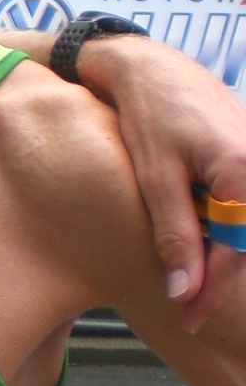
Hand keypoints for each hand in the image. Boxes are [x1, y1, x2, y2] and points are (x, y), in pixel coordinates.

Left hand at [81, 36, 245, 330]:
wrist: (153, 69)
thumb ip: (174, 235)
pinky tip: (203, 250)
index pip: (238, 248)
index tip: (188, 316)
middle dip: (221, 278)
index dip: (212, 288)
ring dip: (225, 257)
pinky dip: (227, 232)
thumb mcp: (155, 179)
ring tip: (193, 290)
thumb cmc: (149, 115)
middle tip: (190, 314)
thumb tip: (182, 290)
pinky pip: (245, 208)